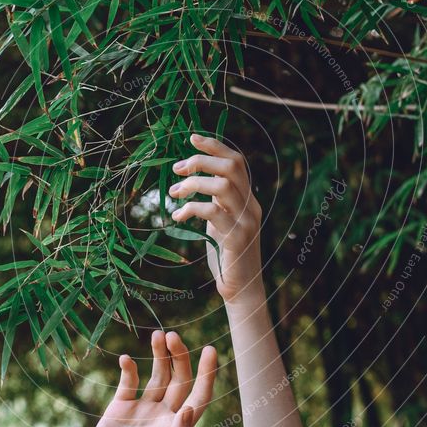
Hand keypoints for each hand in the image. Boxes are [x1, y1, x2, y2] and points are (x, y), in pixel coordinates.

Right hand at [76, 331, 216, 426]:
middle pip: (179, 379)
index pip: (199, 396)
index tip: (209, 350)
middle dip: (179, 356)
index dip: (207, 374)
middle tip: (173, 336)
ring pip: (157, 374)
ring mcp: (143, 408)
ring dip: (158, 354)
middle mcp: (164, 414)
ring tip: (158, 335)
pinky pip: (129, 381)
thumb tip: (189, 410)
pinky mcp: (121, 406)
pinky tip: (126, 359)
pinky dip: (128, 368)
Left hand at [169, 134, 264, 302]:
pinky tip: (178, 217)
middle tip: (176, 169)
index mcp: (248, 199)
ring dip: (192, 185)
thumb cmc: (226, 255)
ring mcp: (247, 222)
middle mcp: (252, 206)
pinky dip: (191, 208)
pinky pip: (213, 212)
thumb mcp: (221, 222)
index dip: (215, 146)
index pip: (237, 161)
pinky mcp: (237, 239)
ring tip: (174, 193)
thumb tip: (194, 179)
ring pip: (222, 186)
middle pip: (231, 166)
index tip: (192, 137)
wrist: (241, 289)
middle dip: (200, 161)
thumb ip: (216, 201)